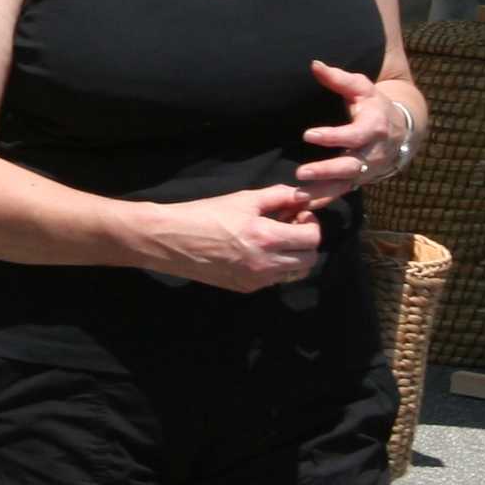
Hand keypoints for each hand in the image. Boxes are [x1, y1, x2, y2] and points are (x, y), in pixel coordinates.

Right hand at [145, 184, 322, 292]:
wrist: (172, 240)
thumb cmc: (206, 214)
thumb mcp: (243, 199)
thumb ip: (278, 196)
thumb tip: (302, 196)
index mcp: (267, 238)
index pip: (312, 238)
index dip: (311, 224)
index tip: (299, 214)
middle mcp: (266, 264)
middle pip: (310, 259)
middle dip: (306, 241)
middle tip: (290, 226)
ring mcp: (257, 280)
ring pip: (295, 273)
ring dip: (294, 256)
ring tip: (276, 240)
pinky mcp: (246, 288)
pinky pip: (275, 279)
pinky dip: (276, 266)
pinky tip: (258, 251)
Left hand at [296, 63, 413, 204]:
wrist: (401, 130)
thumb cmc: (374, 105)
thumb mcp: (361, 87)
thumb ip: (338, 78)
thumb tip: (314, 64)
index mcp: (374, 127)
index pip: (354, 135)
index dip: (332, 136)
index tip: (308, 135)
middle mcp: (372, 152)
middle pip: (350, 165)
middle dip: (326, 170)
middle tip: (301, 173)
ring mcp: (367, 169)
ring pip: (345, 184)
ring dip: (322, 191)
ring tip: (299, 196)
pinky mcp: (360, 180)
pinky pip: (342, 192)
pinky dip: (325, 200)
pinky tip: (305, 206)